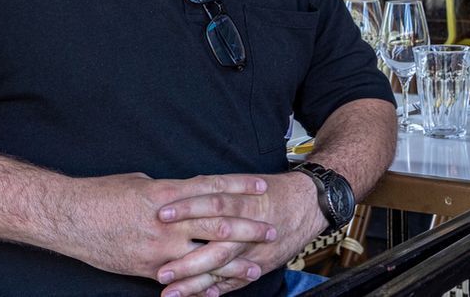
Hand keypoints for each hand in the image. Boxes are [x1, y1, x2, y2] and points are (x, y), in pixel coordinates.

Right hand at [57, 172, 275, 279]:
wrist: (70, 218)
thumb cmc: (104, 194)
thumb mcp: (142, 183)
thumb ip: (170, 192)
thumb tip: (191, 194)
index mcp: (167, 192)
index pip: (212, 188)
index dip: (238, 187)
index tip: (261, 187)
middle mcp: (167, 221)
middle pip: (217, 224)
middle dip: (246, 228)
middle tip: (270, 230)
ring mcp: (159, 248)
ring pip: (204, 257)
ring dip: (232, 263)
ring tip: (255, 267)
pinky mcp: (148, 269)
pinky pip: (181, 279)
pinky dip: (202, 285)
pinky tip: (219, 290)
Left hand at [156, 171, 326, 296]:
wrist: (309, 203)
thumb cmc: (271, 191)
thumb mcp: (244, 182)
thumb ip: (214, 190)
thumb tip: (178, 192)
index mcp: (244, 200)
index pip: (212, 202)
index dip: (187, 207)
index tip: (160, 214)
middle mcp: (249, 225)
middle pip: (215, 242)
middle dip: (186, 259)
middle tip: (160, 270)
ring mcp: (255, 249)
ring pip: (223, 267)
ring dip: (195, 281)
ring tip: (170, 291)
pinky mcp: (261, 265)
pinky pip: (236, 281)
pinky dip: (217, 290)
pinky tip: (197, 296)